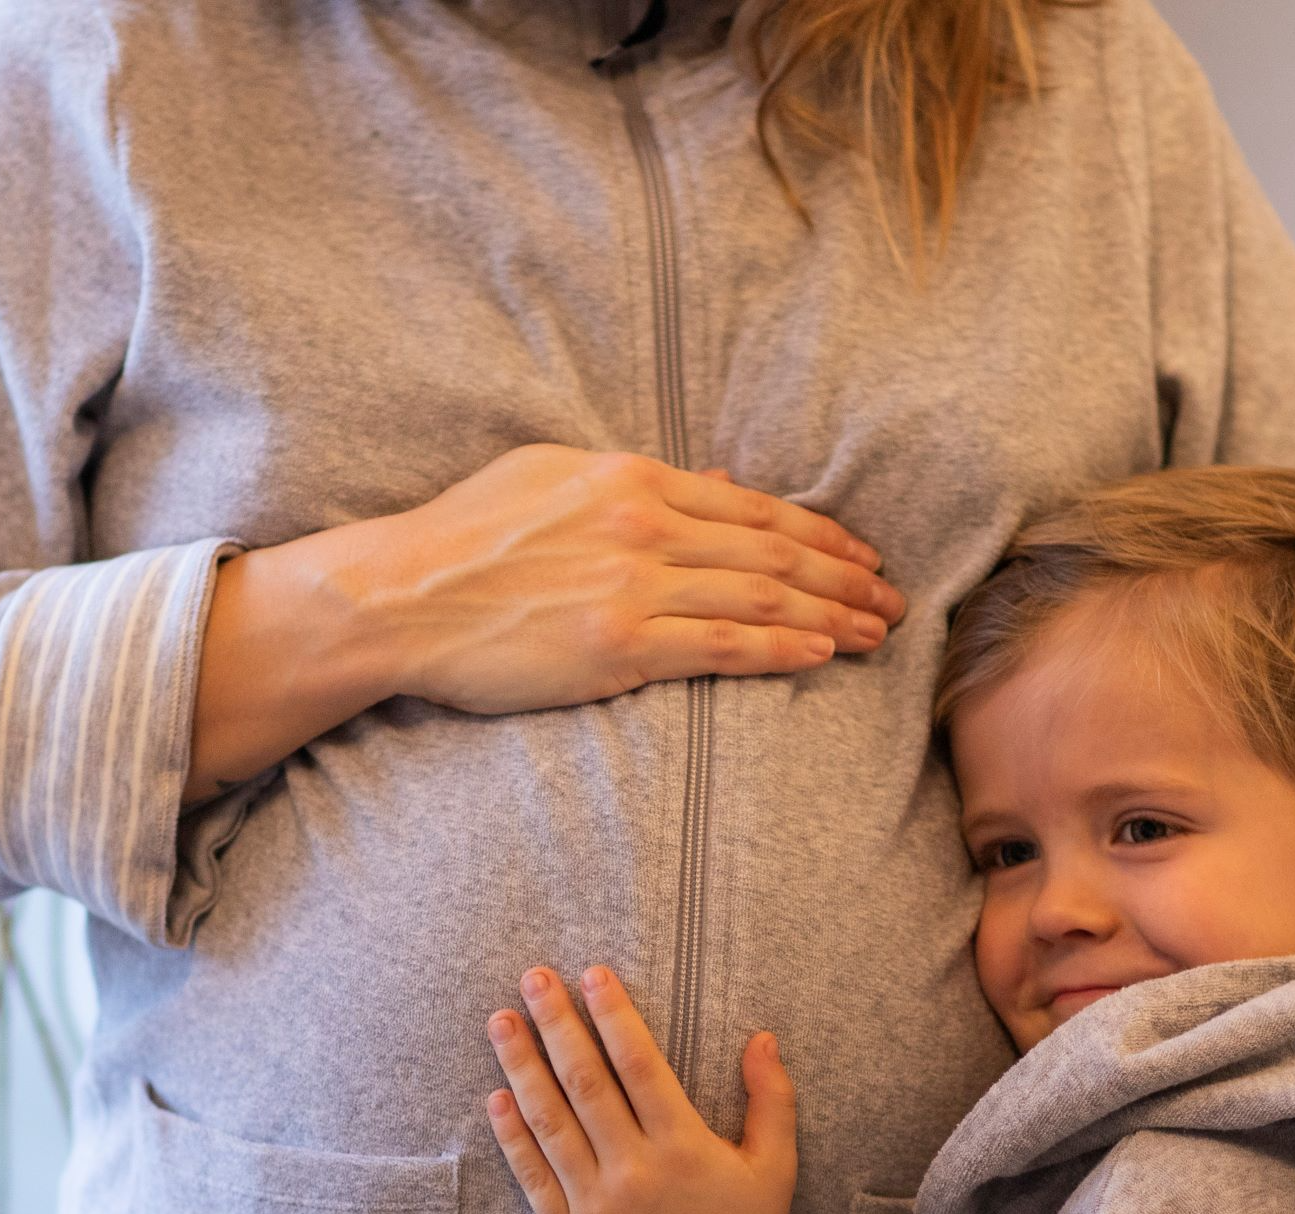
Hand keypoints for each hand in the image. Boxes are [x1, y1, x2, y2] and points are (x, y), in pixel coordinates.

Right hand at [346, 444, 904, 710]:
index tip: (860, 556)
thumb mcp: (549, 478)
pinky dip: (779, 648)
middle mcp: (644, 524)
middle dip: (844, 577)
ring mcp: (634, 585)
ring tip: (875, 634)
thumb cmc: (463, 537)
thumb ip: (634, 482)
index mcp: (631, 478)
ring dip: (829, 616)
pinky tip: (820, 654)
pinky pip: (720, 646)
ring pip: (760, 597)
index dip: (818, 534)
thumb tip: (713, 482)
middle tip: (893, 601)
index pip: (751, 507)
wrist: (401, 596)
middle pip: (772, 551)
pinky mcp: (617, 646)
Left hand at [485, 964, 796, 1213]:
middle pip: (585, 1081)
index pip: (640, 1064)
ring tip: (500, 1021)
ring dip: (522, 1066)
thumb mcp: (775, 1167)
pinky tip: (496, 1097)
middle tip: (533, 977)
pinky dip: (513, 1136)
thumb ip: (772, 1099)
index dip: (614, 1015)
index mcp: (684, 1146)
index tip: (591, 974)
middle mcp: (635, 1169)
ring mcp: (596, 1204)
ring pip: (551, 1122)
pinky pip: (534, 1177)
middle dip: (557, 1023)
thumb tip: (762, 1036)